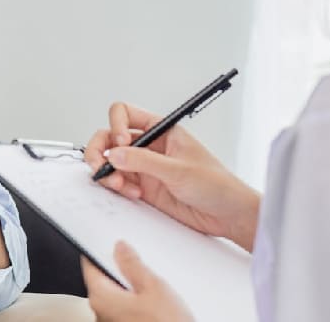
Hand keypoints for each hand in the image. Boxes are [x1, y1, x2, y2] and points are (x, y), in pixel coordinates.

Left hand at [82, 241, 192, 321]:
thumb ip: (133, 264)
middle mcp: (100, 313)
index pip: (90, 265)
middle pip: (104, 280)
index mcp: (101, 297)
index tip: (113, 242)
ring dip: (131, 288)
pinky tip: (154, 304)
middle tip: (141, 265)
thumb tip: (120, 248)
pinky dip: (135, 302)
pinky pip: (124, 309)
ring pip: (116, 296)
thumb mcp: (154, 286)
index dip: (102, 250)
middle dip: (121, 270)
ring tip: (153, 289)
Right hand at [85, 102, 260, 251]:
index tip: (121, 142)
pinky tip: (131, 194)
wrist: (227, 215)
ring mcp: (144, 167)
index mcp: (161, 129)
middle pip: (110, 137)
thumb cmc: (217, 184)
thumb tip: (115, 153)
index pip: (124, 114)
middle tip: (102, 166)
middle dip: (101, 150)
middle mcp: (149, 145)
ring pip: (111, 161)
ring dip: (108, 172)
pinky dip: (116, 188)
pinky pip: (118, 182)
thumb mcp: (179, 169)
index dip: (116, 126)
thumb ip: (144, 161)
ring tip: (120, 185)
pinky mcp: (143, 188)